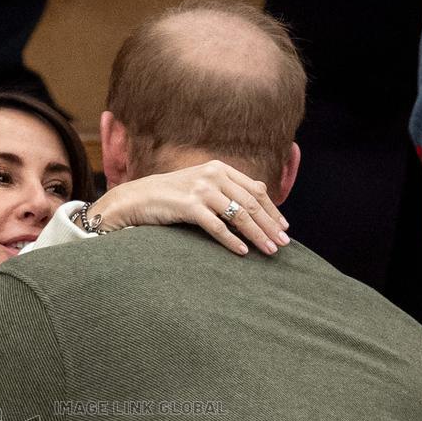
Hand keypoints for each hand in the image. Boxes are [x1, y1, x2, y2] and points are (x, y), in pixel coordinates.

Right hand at [87, 161, 289, 255]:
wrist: (137, 198)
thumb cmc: (170, 196)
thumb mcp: (200, 186)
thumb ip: (224, 190)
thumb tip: (253, 204)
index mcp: (220, 168)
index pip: (255, 190)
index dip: (273, 209)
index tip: (284, 227)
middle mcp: (213, 175)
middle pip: (251, 203)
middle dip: (270, 225)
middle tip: (284, 243)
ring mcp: (201, 190)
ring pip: (238, 215)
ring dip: (257, 235)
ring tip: (269, 250)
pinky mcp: (189, 206)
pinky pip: (217, 226)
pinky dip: (232, 241)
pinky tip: (243, 252)